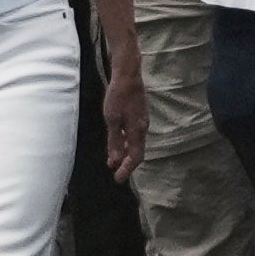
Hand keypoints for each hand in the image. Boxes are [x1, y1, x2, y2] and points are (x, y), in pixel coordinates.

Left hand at [102, 56, 146, 180]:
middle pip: (136, 151)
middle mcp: (142, 128)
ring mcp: (142, 120)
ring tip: (113, 159)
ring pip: (135, 142)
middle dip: (126, 163)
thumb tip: (115, 159)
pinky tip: (117, 141)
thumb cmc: (118, 96)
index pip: (135, 157)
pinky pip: (133, 134)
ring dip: (124, 152)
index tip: (118, 179)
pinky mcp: (139, 114)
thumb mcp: (112, 120)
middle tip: (115, 172)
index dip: (127, 170)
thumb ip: (114, 141)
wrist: (128, 75)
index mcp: (137, 131)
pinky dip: (125, 142)